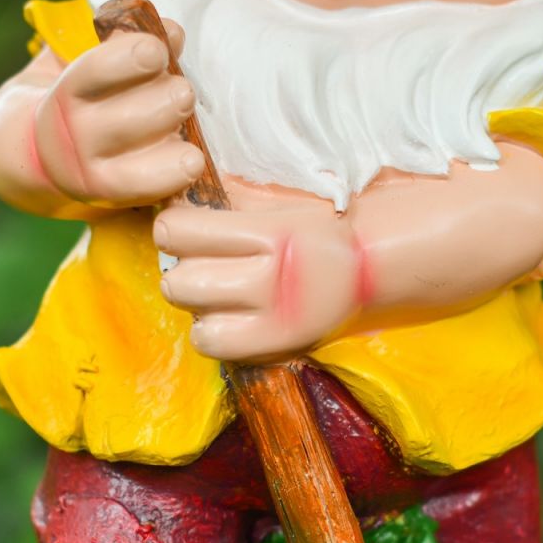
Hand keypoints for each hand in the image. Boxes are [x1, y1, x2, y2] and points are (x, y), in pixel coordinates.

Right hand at [32, 26, 205, 207]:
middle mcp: (74, 134)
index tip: (157, 51)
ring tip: (194, 131)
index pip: (92, 73)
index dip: (126, 60)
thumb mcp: (102, 71)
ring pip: (130, 160)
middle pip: (118, 121)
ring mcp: (90, 169)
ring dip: (169, 145)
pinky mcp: (111, 195)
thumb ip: (134, 49)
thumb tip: (174, 33)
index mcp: (69, 92)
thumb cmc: (95, 101)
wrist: (55, 154)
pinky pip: (142, 190)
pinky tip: (195, 163)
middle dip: (158, 104)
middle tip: (185, 93)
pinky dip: (171, 177)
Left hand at [155, 199, 362, 361]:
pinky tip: (222, 317)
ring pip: (194, 315)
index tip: (181, 229)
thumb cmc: (318, 226)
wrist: (370, 268)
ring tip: (211, 291)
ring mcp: (276, 318)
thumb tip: (172, 197)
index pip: (180, 233)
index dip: (172, 229)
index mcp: (271, 232)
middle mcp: (272, 278)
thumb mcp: (280, 200)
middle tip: (197, 263)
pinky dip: (209, 331)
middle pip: (181, 281)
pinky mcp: (277, 345)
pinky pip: (214, 345)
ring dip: (195, 302)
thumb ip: (230, 198)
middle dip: (181, 268)